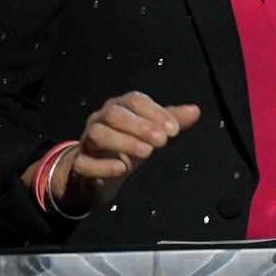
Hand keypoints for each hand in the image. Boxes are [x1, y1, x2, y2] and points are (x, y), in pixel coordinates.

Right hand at [44, 91, 199, 213]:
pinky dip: (102, 165)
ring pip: (98, 134)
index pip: (135, 100)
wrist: (96, 175)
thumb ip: (171, 121)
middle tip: (163, 142)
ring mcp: (87, 142)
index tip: (174, 130)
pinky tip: (121, 169)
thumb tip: (195, 110)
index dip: (155, 112)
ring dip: (124, 142)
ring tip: (147, 152)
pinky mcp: (80, 165)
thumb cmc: (126, 145)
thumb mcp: (150, 133)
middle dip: (141, 126)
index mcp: (119, 107)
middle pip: (115, 114)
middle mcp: (100, 120)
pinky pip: (84, 163)